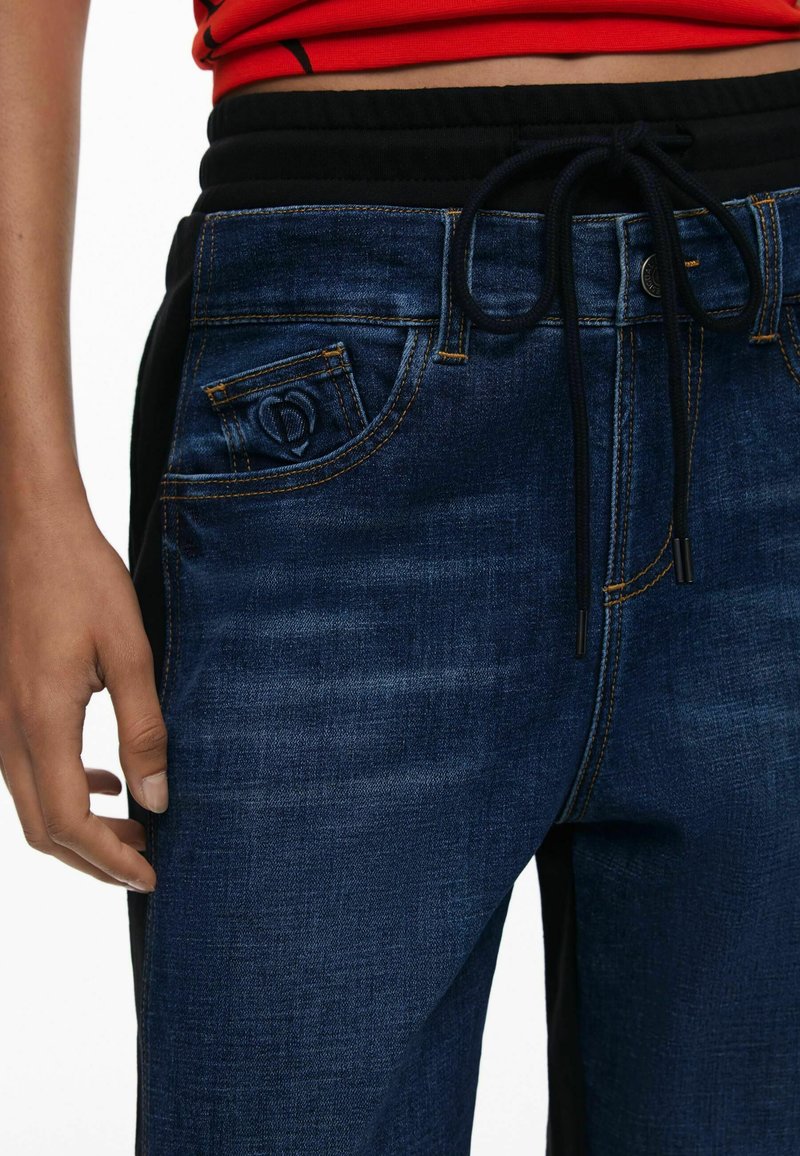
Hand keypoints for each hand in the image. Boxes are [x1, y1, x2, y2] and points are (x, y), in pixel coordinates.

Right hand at [0, 489, 166, 890]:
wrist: (31, 529)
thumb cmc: (82, 580)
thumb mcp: (129, 652)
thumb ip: (145, 729)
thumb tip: (159, 799)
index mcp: (41, 723)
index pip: (69, 824)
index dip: (110, 860)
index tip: (151, 876)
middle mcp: (8, 731)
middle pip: (43, 830)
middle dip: (95, 858)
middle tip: (148, 862)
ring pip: (33, 805)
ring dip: (82, 828)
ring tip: (137, 826)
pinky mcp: (3, 705)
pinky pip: (29, 772)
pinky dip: (68, 792)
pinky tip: (108, 780)